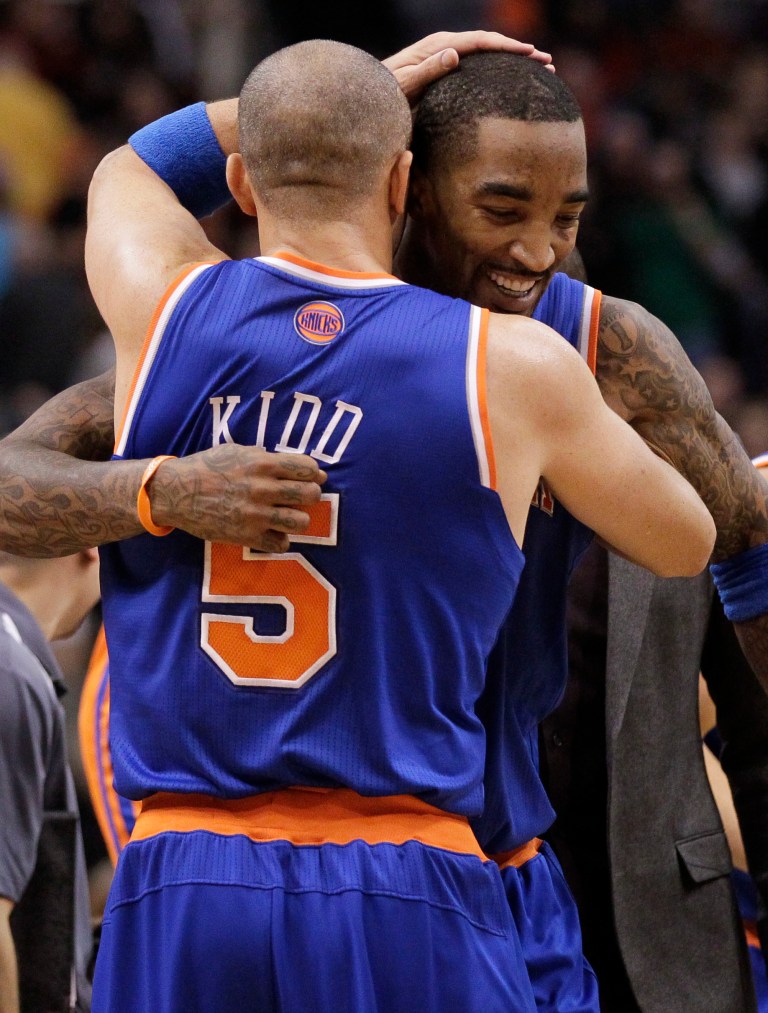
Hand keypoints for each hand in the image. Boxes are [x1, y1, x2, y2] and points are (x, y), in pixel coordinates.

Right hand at [149, 444, 326, 551]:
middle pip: (311, 495)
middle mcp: (263, 489)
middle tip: (301, 497)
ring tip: (288, 516)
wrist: (177, 493)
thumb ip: (265, 458)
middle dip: (311, 494)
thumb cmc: (206, 467)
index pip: (308, 468)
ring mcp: (257, 515)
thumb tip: (294, 466)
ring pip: (302, 522)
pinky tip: (272, 532)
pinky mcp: (247, 536)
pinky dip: (280, 539)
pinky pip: (281, 544)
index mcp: (263, 464)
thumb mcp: (237, 451)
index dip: (314, 473)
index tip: (312, 477)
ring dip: (298, 518)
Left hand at [383, 30, 553, 102]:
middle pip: (489, 45)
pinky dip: (497, 71)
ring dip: (513, 62)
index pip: (480, 42)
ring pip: (486, 55)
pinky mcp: (443, 71)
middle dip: (519, 52)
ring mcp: (444, 58)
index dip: (508, 47)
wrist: (371, 98)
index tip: (532, 55)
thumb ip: (427, 71)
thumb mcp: (404, 86)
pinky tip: (510, 81)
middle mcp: (443, 48)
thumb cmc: (385, 96)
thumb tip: (455, 53)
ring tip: (539, 71)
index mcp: (438, 48)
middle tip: (547, 63)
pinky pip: (477, 67)